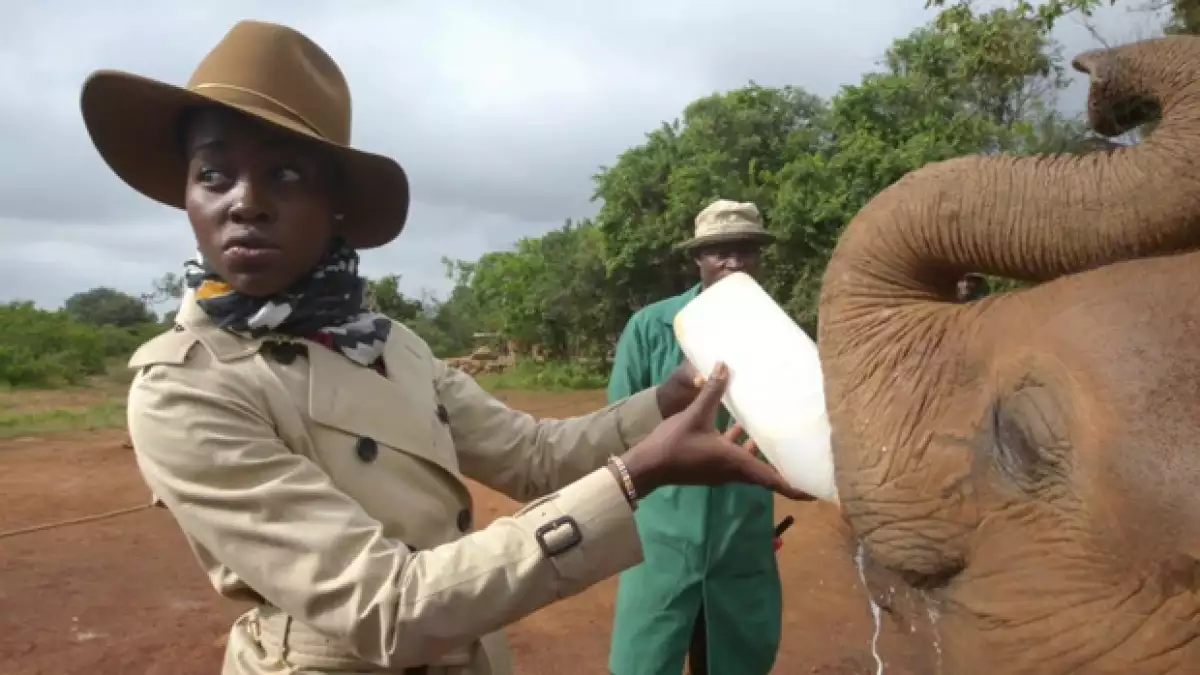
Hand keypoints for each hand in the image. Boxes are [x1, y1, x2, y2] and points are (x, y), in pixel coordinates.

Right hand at [624, 362, 813, 500]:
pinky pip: (737, 457)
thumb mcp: (696, 415)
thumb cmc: (675, 445)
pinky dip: (746, 446)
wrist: (649, 466)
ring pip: (752, 464)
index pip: (774, 480)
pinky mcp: (712, 465)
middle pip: (768, 473)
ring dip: (766, 453)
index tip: (818, 490)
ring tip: (782, 435)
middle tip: (807, 457)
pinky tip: (745, 427)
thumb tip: (726, 366)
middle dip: (788, 467)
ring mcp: (722, 470)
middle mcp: (734, 471)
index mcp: (735, 463)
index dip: (797, 487)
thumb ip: (712, 391)